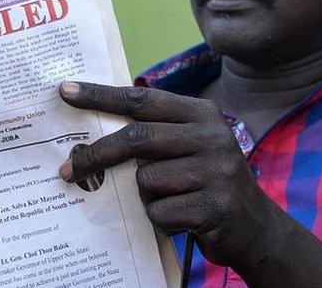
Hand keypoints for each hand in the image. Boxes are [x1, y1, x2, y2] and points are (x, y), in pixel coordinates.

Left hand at [57, 81, 321, 286]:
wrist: (257, 230)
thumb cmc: (206, 184)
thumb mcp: (189, 148)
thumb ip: (153, 134)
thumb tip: (91, 131)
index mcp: (201, 113)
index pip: (141, 98)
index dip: (101, 95)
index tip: (65, 90)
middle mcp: (213, 135)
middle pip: (138, 137)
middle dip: (97, 154)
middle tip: (66, 170)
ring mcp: (217, 170)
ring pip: (147, 180)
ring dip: (144, 198)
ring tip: (169, 203)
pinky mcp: (216, 206)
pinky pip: (162, 212)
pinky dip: (161, 220)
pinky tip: (182, 221)